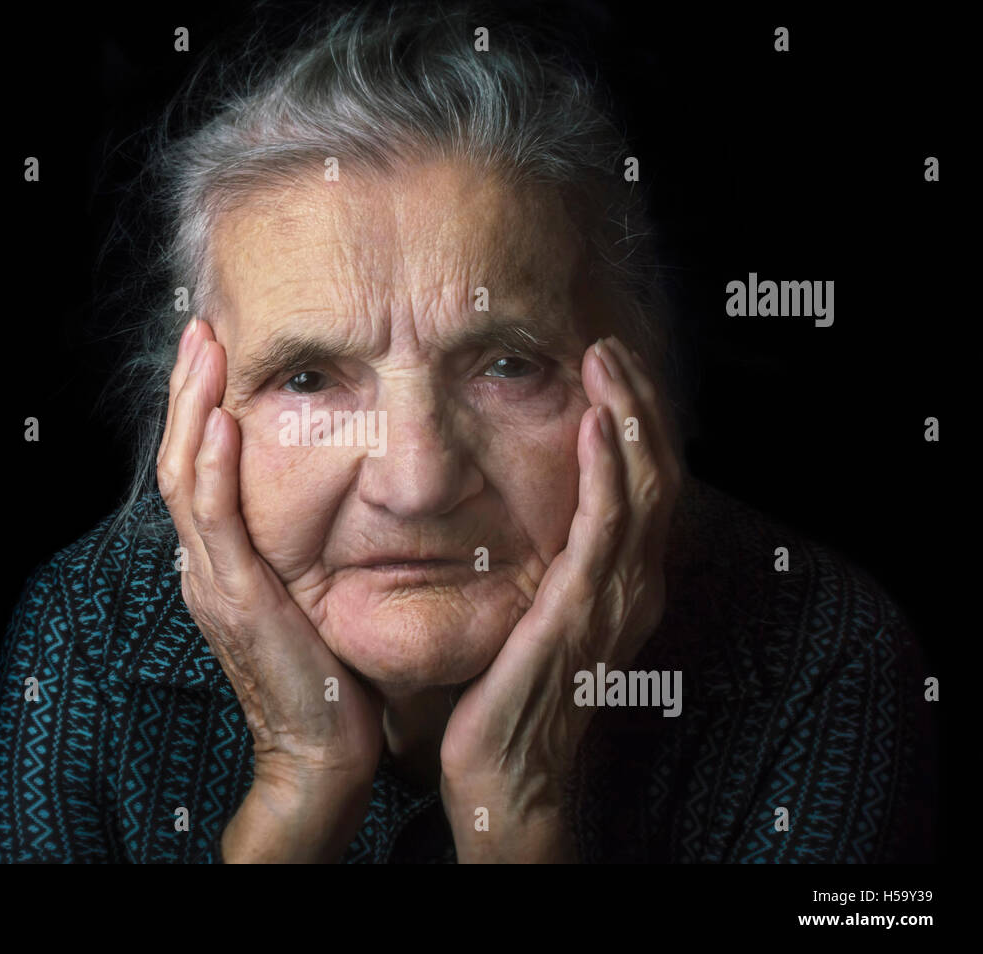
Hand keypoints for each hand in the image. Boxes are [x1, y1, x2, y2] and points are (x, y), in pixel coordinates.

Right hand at [156, 317, 384, 860]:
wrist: (323, 748)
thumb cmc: (328, 671)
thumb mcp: (309, 593)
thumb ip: (301, 546)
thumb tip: (336, 490)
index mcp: (221, 561)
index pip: (198, 466)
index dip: (199, 406)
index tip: (216, 351)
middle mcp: (205, 565)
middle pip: (180, 458)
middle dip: (188, 390)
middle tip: (202, 328)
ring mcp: (212, 582)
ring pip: (185, 478)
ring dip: (191, 409)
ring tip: (203, 351)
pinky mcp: (236, 600)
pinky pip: (215, 523)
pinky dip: (212, 469)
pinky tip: (221, 423)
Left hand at [437, 336, 681, 861]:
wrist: (508, 773)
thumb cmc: (512, 693)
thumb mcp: (538, 613)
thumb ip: (549, 564)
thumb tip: (527, 510)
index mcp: (624, 581)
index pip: (645, 481)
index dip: (636, 420)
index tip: (609, 366)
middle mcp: (634, 584)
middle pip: (656, 470)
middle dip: (637, 401)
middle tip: (608, 344)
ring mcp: (615, 598)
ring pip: (642, 486)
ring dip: (627, 416)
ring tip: (605, 359)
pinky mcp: (581, 611)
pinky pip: (605, 527)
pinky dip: (607, 469)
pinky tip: (595, 424)